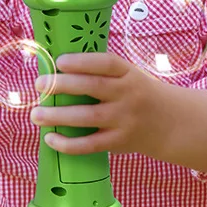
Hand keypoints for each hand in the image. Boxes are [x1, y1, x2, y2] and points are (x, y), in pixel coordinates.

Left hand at [29, 51, 178, 160]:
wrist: (170, 123)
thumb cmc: (138, 92)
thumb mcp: (128, 74)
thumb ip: (101, 72)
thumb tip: (58, 69)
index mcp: (128, 73)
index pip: (105, 63)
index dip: (82, 62)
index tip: (59, 61)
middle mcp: (127, 95)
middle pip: (92, 88)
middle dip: (62, 85)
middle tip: (39, 84)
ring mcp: (124, 120)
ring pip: (87, 117)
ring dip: (58, 116)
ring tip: (36, 114)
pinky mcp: (119, 142)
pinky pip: (90, 145)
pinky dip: (69, 144)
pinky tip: (50, 138)